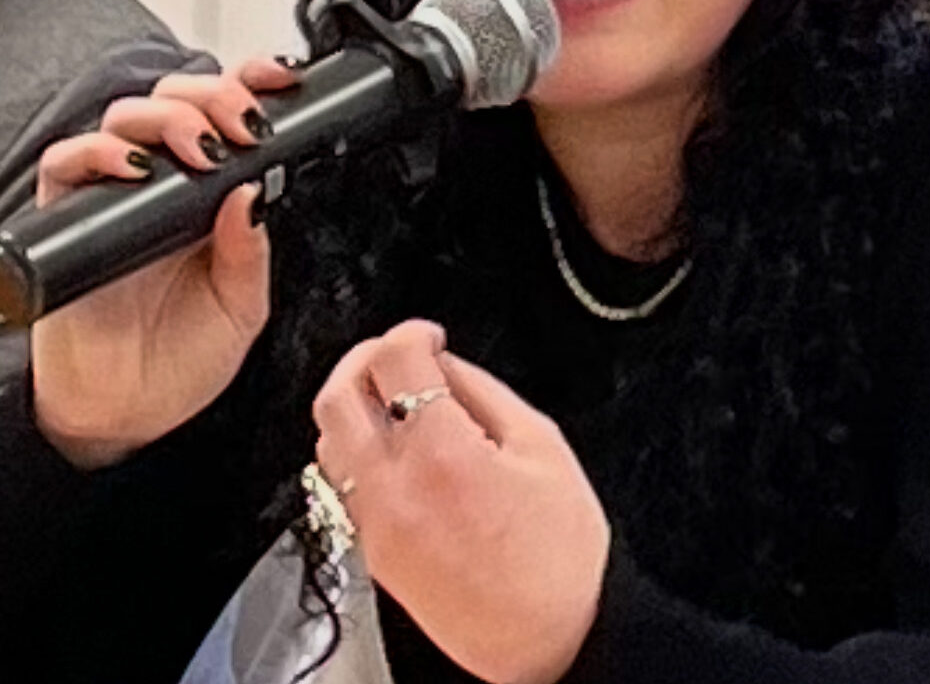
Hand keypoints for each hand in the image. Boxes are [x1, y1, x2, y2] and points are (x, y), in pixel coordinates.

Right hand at [30, 56, 300, 467]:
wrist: (129, 413)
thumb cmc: (185, 356)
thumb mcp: (243, 305)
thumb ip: (250, 251)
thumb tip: (253, 192)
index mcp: (213, 191)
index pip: (226, 112)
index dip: (250, 81)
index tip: (279, 80)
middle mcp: (163, 181)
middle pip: (177, 96)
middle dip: (215, 94)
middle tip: (243, 125)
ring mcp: (114, 193)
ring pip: (127, 115)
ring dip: (168, 116)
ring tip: (200, 149)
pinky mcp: (68, 217)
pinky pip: (67, 163)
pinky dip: (97, 152)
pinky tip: (131, 169)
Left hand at [312, 320, 610, 683]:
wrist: (549, 640)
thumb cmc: (558, 555)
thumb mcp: (540, 445)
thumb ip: (483, 392)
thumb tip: (445, 363)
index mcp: (443, 455)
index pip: (394, 360)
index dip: (412, 331)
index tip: (430, 335)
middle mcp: (395, 490)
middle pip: (338, 396)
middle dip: (366, 357)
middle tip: (399, 352)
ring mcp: (375, 525)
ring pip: (328, 440)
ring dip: (354, 404)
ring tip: (394, 396)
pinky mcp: (372, 553)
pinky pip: (340, 484)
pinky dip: (354, 450)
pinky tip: (392, 446)